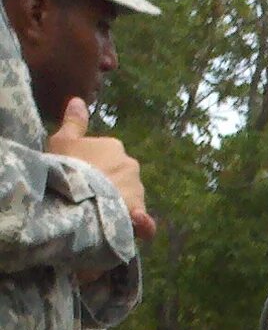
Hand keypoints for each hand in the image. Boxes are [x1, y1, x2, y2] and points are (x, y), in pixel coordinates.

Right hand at [48, 101, 150, 238]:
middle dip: (107, 185)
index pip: (106, 156)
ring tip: (96, 212)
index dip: (91, 166)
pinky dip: (140, 224)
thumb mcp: (62, 140)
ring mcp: (138, 189)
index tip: (78, 175)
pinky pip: (142, 220)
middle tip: (86, 195)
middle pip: (119, 176)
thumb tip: (78, 100)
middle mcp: (131, 165)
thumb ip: (74, 122)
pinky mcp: (140, 211)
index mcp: (114, 146)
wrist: (76, 195)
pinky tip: (134, 228)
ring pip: (128, 197)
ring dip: (117, 203)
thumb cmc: (65, 165)